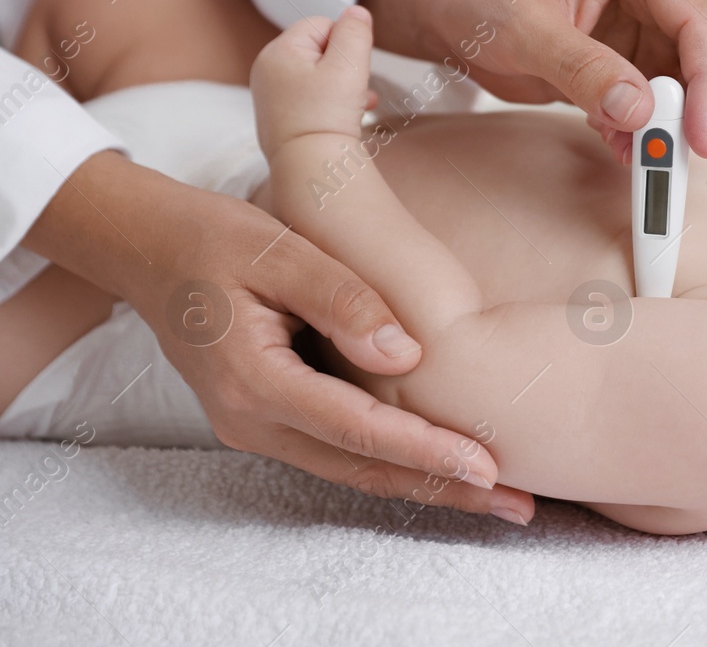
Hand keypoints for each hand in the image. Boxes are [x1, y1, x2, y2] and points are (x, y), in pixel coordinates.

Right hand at [22, 151, 535, 524]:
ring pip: (353, 469)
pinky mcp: (271, 418)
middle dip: (442, 489)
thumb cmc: (215, 240)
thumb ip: (342, 298)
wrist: (151, 249)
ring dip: (424, 485)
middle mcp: (253, 420)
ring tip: (497, 499)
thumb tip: (408, 354)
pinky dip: (394, 464)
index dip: (425, 449)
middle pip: (362, 468)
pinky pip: (339, 452)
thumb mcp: (280, 250)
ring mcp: (258, 427)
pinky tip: (440, 469)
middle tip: (517, 504)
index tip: (486, 465)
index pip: (357, 428)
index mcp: (254, 382)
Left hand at [251, 6, 373, 157]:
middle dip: (345, 66)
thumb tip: (356, 11)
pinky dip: (330, 103)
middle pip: (318, 50)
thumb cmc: (327, 116)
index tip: (352, 70)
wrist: (309, 166)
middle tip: (355, 89)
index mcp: (278, 51)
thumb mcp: (349, 65)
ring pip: (317, 75)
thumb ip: (354, 31)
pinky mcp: (279, 117)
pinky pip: (310, 97)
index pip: (321, 24)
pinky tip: (347, 118)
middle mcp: (267, 70)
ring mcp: (270, 95)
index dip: (345, 43)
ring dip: (343, 86)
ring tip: (356, 106)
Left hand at [362, 0, 706, 163]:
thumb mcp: (523, 32)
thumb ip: (582, 68)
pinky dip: (658, 132)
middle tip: (667, 152)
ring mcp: (661, 21)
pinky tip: (620, 141)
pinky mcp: (651, 57)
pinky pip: (679, 103)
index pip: (700, 18)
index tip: (698, 134)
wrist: (457, 11)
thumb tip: (639, 109)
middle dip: (704, 105)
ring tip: (631, 146)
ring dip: (681, 123)